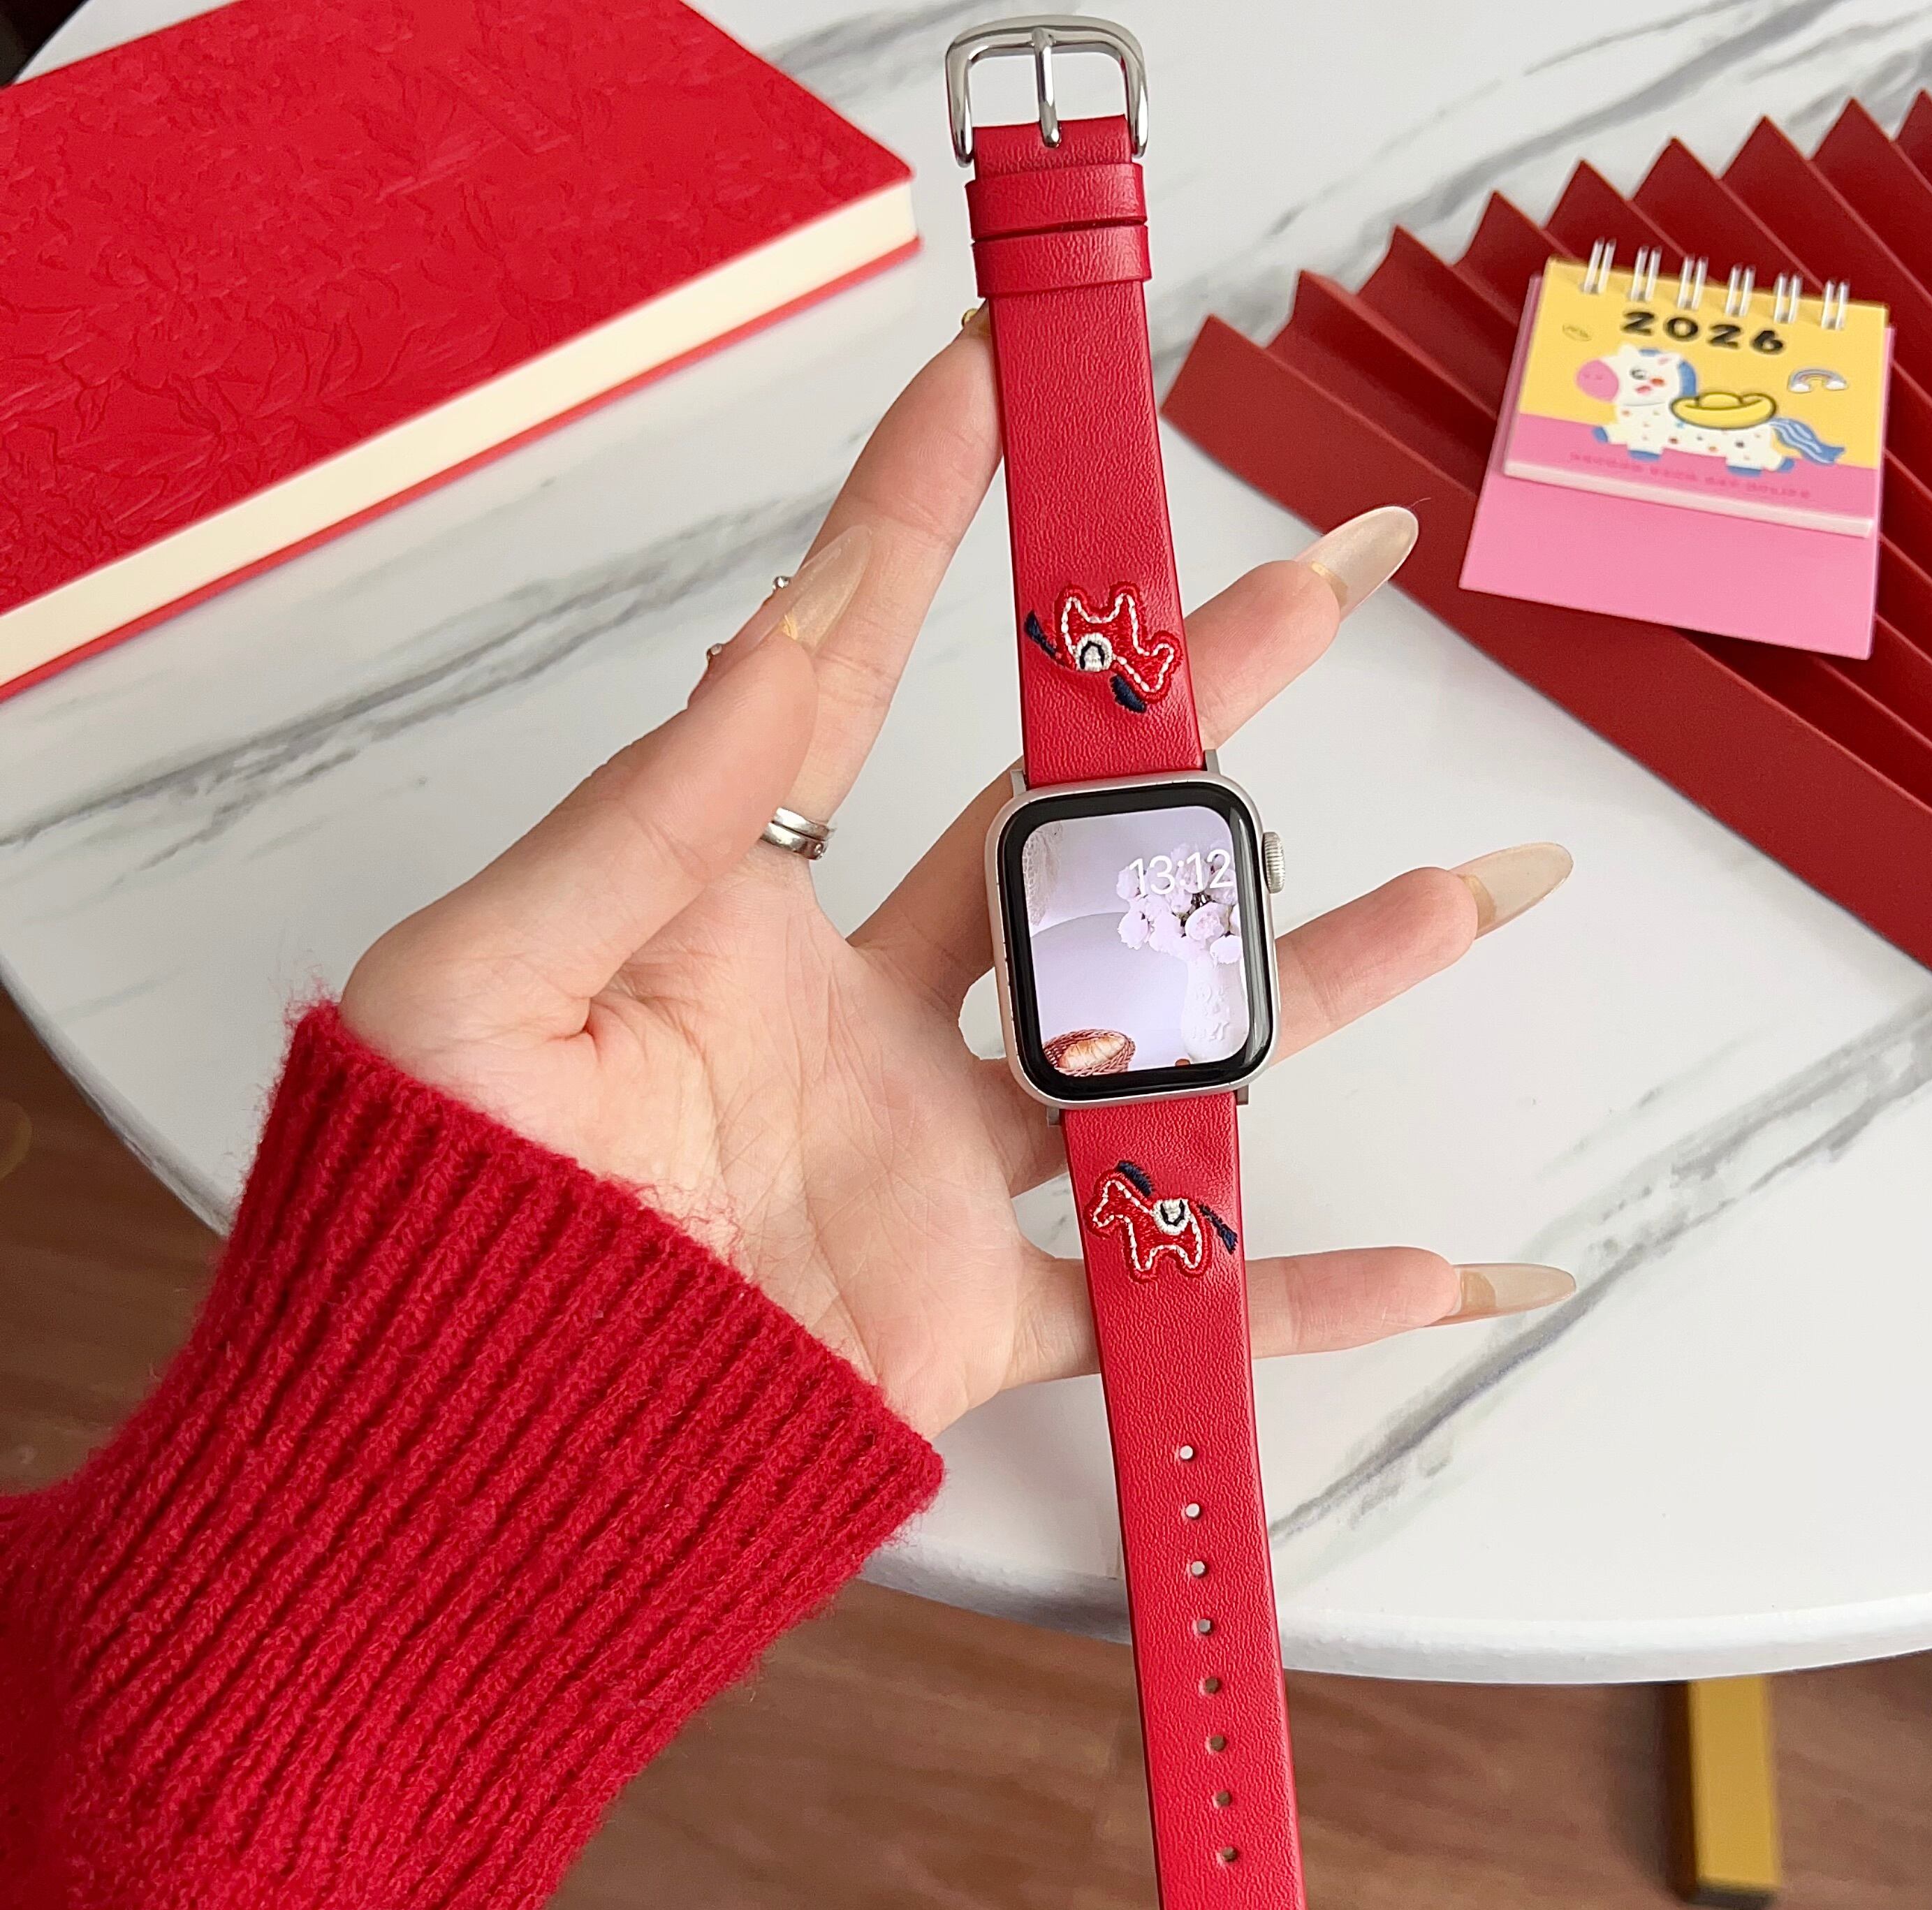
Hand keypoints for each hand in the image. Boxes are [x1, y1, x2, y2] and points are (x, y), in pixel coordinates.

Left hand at [341, 318, 1572, 1439]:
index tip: (1007, 385)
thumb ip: (642, 813)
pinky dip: (1299, 1295)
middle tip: (1323, 587)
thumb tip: (776, 632)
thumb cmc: (421, 1217)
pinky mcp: (971, 1312)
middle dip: (1196, 704)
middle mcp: (864, 1016)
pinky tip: (1443, 1262)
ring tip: (1473, 888)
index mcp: (733, 911)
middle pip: (1067, 830)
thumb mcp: (485, 978)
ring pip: (1167, 1049)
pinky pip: (1165, 1297)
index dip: (927, 521)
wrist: (449, 1466)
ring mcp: (934, 1160)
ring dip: (1326, 975)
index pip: (853, 673)